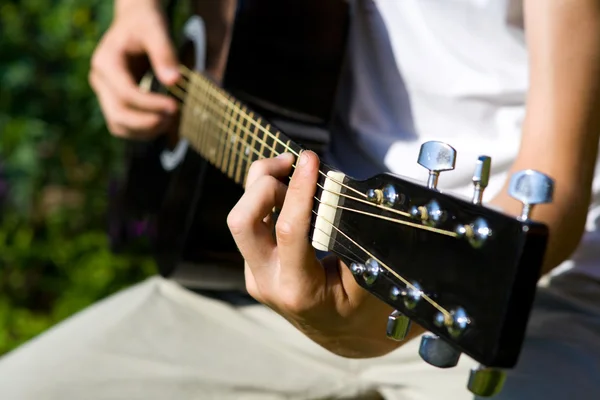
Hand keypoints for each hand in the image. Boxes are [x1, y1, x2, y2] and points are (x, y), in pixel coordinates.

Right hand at [89, 0, 178, 138]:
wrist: (134, 22)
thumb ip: (164, 54)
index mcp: (105, 62)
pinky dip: (142, 130)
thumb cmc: (144, 24)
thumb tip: (174, 81)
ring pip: (118, 126)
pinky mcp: (113, 101)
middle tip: (172, 118)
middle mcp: (99, 80)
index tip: (174, 107)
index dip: (150, 104)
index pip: (126, 93)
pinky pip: (124, 125)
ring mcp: (104, 93)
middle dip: (146, 123)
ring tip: (170, 121)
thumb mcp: (156, 30)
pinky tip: (162, 122)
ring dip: (145, 131)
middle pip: (117, 115)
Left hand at [227, 151, 417, 357]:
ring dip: (260, 185)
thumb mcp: (366, 276)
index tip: (310, 159)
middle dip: (263, 183)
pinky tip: (288, 187)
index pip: (289, 231)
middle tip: (294, 164)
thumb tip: (336, 190)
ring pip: (240, 218)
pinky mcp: (255, 265)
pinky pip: (251, 223)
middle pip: (242, 222)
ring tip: (291, 168)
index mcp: (300, 290)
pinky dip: (266, 197)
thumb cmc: (362, 306)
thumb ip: (350, 238)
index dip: (299, 189)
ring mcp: (256, 274)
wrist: (341, 333)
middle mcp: (268, 283)